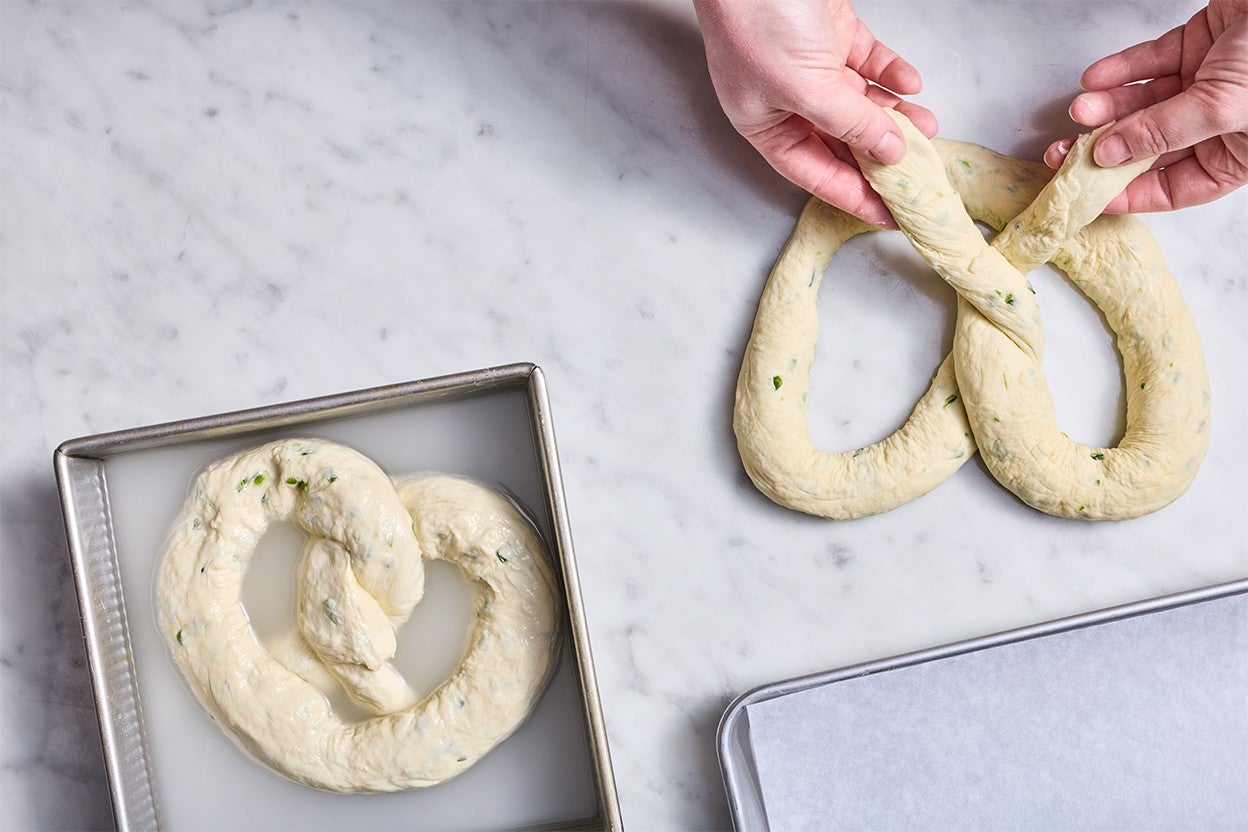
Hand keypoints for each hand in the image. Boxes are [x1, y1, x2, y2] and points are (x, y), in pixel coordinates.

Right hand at [694, 0, 936, 226]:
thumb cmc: (757, 21)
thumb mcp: (805, 88)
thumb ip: (850, 124)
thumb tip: (888, 154)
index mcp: (766, 124)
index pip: (815, 173)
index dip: (854, 197)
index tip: (890, 216)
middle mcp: (786, 100)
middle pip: (842, 141)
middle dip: (882, 156)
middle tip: (919, 175)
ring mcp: (810, 66)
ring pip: (861, 104)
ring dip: (894, 116)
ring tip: (928, 129)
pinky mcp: (831, 34)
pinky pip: (868, 64)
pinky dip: (891, 75)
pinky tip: (911, 85)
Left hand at [1046, 0, 1247, 212]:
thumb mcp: (1222, 105)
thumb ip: (1164, 131)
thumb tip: (1111, 156)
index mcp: (1236, 154)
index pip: (1173, 188)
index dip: (1128, 193)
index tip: (1088, 193)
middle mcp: (1218, 122)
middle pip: (1149, 147)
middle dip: (1104, 149)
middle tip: (1063, 153)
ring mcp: (1207, 83)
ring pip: (1145, 104)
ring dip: (1108, 107)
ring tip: (1079, 109)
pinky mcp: (1197, 46)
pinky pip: (1149, 64)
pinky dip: (1120, 70)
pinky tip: (1095, 79)